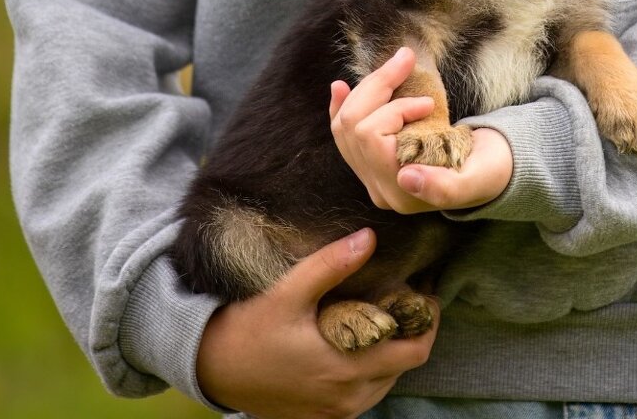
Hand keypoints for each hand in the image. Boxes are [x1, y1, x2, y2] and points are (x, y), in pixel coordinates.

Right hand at [196, 228, 437, 418]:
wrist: (209, 369)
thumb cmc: (247, 330)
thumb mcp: (288, 292)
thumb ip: (331, 265)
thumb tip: (370, 237)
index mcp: (347, 369)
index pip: (415, 352)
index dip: (428, 323)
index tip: (425, 294)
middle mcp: (348, 398)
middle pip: (405, 367)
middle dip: (412, 333)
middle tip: (406, 299)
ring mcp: (335, 412)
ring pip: (386, 382)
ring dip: (392, 352)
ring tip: (384, 316)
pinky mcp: (322, 417)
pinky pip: (363, 395)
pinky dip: (371, 370)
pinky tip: (358, 342)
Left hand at [330, 48, 512, 213]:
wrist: (489, 170)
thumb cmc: (487, 170)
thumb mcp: (475, 179)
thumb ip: (444, 187)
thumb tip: (405, 177)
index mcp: (400, 193)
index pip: (372, 138)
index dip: (395, 109)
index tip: (428, 102)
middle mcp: (378, 188)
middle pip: (353, 127)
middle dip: (378, 86)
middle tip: (407, 60)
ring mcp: (370, 176)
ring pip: (344, 125)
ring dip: (366, 89)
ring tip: (394, 66)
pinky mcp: (369, 161)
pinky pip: (342, 132)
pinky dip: (340, 106)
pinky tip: (340, 87)